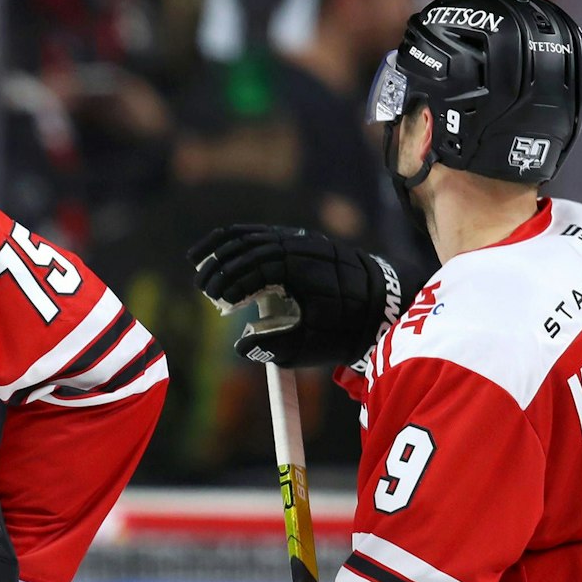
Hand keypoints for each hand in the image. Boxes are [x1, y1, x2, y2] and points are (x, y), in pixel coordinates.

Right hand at [186, 224, 404, 367]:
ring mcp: (301, 240)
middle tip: (201, 288)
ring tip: (197, 260)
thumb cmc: (347, 328)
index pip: (256, 268)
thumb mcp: (313, 345)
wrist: (384, 305)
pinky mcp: (301, 241)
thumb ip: (274, 347)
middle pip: (249, 247)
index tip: (218, 302)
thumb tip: (241, 347)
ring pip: (253, 234)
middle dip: (221, 267)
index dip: (232, 283)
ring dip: (222, 247)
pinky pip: (263, 233)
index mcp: (304, 269)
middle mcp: (301, 247)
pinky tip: (220, 247)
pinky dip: (238, 238)